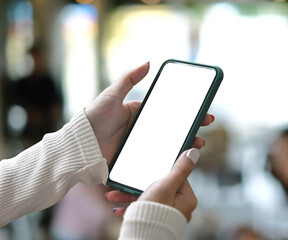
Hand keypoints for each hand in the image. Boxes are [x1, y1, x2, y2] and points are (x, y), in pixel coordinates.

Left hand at [85, 62, 213, 164]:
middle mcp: (143, 129)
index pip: (168, 111)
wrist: (80, 143)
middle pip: (172, 128)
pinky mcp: (136, 159)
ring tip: (198, 142)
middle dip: (191, 126)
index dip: (185, 111)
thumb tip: (148, 62)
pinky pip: (156, 158)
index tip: (201, 110)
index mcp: (140, 113)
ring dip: (184, 143)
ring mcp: (141, 144)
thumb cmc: (94, 116)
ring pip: (168, 144)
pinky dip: (170, 158)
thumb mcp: (112, 94)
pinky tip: (181, 158)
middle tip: (206, 126)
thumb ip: (129, 79)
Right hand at [107, 148, 199, 221]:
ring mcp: (168, 214)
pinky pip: (144, 209)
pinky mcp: (157, 221)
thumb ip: (179, 168)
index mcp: (187, 198)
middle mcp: (180, 207)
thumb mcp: (166, 185)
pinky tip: (118, 209)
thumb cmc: (155, 212)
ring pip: (148, 198)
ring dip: (130, 196)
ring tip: (113, 195)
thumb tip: (193, 152)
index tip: (148, 168)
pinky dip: (132, 207)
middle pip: (159, 187)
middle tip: (125, 182)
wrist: (142, 237)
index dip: (161, 171)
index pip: (176, 176)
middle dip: (138, 185)